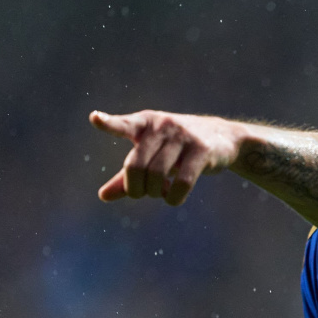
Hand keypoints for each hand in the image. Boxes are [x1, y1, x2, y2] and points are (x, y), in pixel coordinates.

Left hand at [90, 110, 244, 205]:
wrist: (223, 137)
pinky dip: (173, 198)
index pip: (124, 125)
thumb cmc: (178, 148)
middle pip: (136, 165)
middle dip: (135, 188)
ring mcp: (183, 136)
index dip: (109, 124)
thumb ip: (127, 175)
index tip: (94, 118)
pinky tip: (174, 198)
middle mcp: (163, 126)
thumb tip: (103, 196)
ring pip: (157, 175)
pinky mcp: (202, 150)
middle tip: (142, 194)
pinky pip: (182, 182)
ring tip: (161, 193)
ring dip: (155, 193)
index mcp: (146, 123)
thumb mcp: (152, 156)